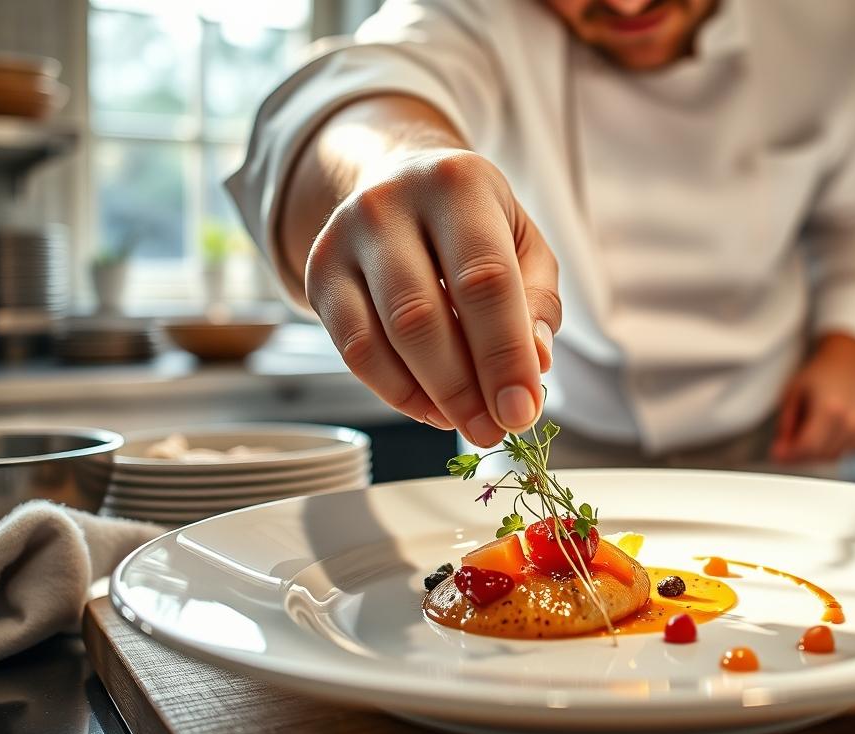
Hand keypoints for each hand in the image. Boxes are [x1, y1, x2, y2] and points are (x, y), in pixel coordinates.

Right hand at [305, 148, 560, 447]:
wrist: (400, 181)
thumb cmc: (476, 224)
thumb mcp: (524, 245)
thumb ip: (537, 302)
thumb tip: (535, 364)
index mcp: (456, 183)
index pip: (484, 280)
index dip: (505, 355)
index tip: (523, 412)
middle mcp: (390, 204)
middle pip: (423, 315)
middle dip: (464, 388)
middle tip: (495, 431)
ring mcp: (342, 237)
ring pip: (382, 338)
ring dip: (430, 397)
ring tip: (467, 423)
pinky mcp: (317, 273)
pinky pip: (353, 350)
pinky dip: (396, 391)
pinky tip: (431, 407)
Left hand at [771, 334, 854, 463]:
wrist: (847, 365)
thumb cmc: (820, 375)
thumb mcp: (793, 391)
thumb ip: (786, 422)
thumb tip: (781, 449)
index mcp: (830, 408)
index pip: (808, 445)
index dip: (789, 453)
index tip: (776, 453)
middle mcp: (849, 421)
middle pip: (818, 455)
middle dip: (798, 454)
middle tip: (784, 444)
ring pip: (829, 458)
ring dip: (812, 453)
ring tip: (805, 430)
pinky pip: (841, 453)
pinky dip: (827, 449)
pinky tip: (822, 431)